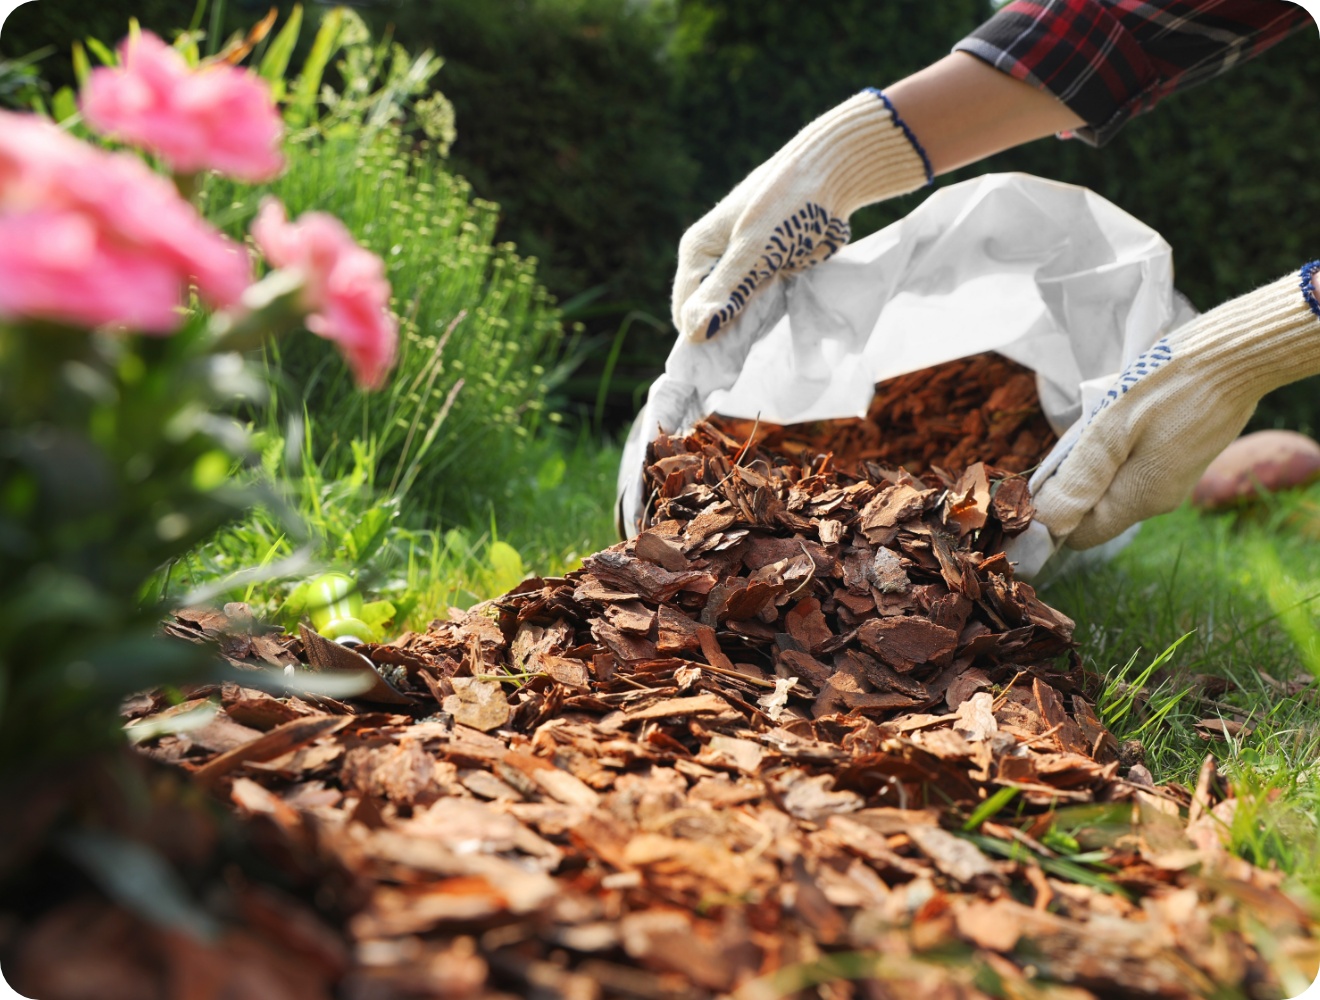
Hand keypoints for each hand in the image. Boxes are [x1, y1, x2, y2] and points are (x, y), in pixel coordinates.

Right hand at [672, 89, 929, 341]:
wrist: (833, 175)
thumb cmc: (788, 205)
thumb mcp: (754, 250)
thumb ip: (726, 290)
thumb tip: (693, 332)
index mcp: (697, 251)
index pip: (685, 310)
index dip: (700, 336)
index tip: (723, 363)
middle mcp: (714, 261)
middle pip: (708, 314)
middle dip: (722, 336)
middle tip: (746, 355)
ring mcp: (742, 268)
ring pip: (734, 313)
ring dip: (746, 330)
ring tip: (762, 344)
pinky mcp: (768, 272)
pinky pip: (759, 306)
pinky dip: (766, 319)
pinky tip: (776, 330)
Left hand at [1032, 267, 1319, 548]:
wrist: (1236, 354)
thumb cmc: (1169, 385)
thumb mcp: (1112, 429)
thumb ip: (1080, 480)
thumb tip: (1049, 525)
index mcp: (1141, 499)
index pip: (1082, 534)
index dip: (1052, 517)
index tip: (1031, 486)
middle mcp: (1158, 500)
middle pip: (1095, 511)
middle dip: (1070, 489)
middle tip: (1062, 446)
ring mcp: (1172, 480)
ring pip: (1113, 488)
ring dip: (1091, 467)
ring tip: (1088, 428)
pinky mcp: (1179, 459)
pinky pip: (1133, 469)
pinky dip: (1114, 454)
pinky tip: (1113, 422)